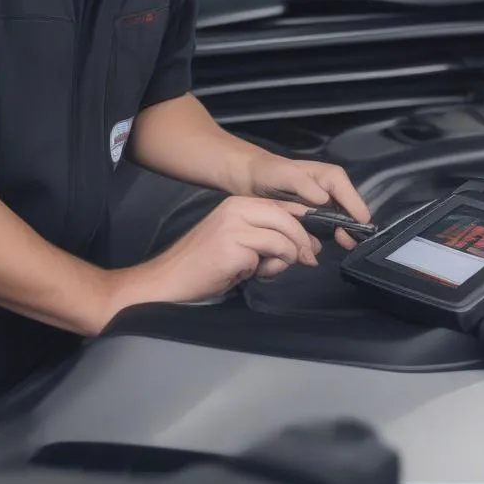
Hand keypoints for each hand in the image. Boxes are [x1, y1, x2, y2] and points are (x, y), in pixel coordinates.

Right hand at [132, 196, 323, 303]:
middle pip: (287, 218)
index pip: (283, 205)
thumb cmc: (205, 264)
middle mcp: (237, 208)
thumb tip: (309, 245)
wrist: (170, 279)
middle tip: (309, 259)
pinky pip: (267, 257)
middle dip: (303, 241)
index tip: (313, 242)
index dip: (305, 223)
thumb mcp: (241, 243)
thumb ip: (269, 238)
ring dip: (286, 258)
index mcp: (239, 203)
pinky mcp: (232, 247)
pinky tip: (250, 275)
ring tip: (269, 270)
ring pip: (282, 237)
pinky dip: (268, 270)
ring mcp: (234, 226)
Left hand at [244, 155, 370, 249]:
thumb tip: (324, 201)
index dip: (357, 214)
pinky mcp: (315, 217)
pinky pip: (327, 228)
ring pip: (341, 222)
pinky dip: (328, 236)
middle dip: (352, 227)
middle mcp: (332, 192)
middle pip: (350, 212)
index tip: (358, 230)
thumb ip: (305, 185)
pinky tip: (321, 244)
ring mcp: (325, 206)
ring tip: (341, 244)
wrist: (253, 180)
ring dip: (341, 234)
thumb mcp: (287, 175)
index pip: (352, 197)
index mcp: (332, 178)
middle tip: (348, 242)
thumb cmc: (271, 173)